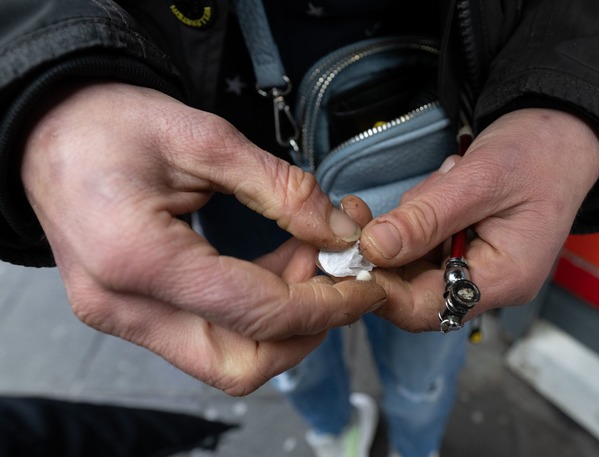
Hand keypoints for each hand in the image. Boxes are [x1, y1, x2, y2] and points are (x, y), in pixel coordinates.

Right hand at [21, 82, 384, 394]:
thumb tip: (336, 231)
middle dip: (305, 330)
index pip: (257, 311)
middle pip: (241, 363)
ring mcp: (121, 317)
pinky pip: (207, 336)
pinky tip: (273, 268)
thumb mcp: (204, 138)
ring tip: (305, 260)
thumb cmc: (111, 124)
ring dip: (281, 324)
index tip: (364, 284)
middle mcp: (123, 305)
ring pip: (226, 360)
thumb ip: (280, 189)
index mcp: (138, 257)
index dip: (324, 303)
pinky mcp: (128, 314)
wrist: (50, 132)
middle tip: (336, 276)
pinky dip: (252, 315)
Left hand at [357, 108, 598, 330]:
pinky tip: (439, 187)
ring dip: (407, 226)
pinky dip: (416, 218)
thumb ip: (426, 218)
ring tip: (440, 183)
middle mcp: (488, 282)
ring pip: (413, 263)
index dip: (383, 290)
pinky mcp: (464, 248)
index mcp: (504, 278)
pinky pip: (422, 244)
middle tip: (369, 212)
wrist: (562, 133)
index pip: (428, 308)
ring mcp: (475, 266)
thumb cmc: (538, 153)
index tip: (351, 254)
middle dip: (390, 250)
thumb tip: (375, 248)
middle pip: (414, 289)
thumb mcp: (480, 180)